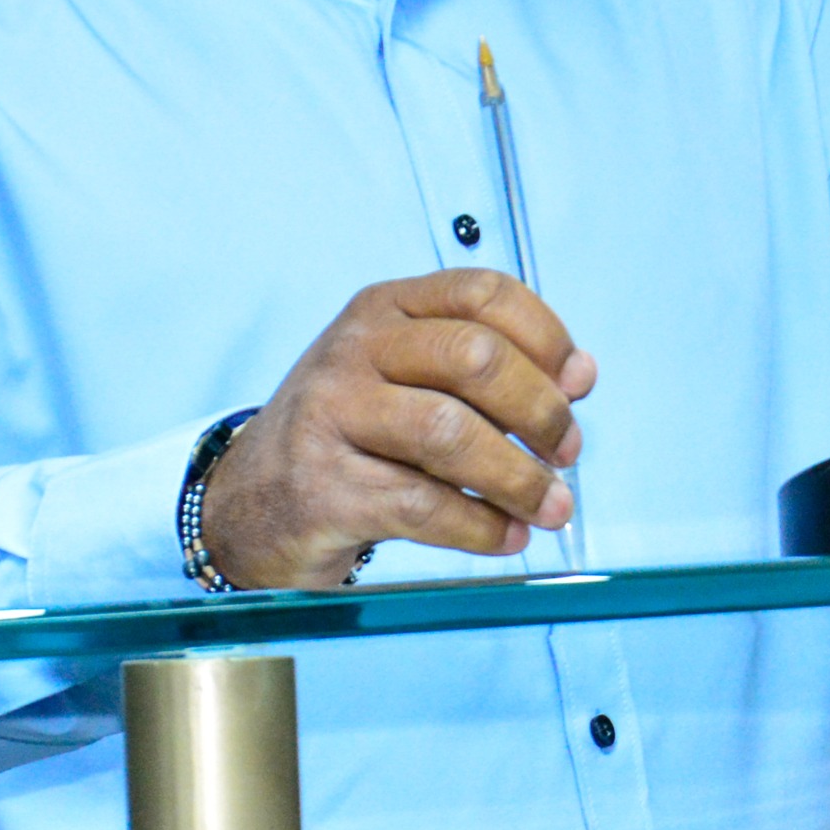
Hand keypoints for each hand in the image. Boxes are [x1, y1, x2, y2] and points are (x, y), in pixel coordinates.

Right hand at [196, 270, 598, 591]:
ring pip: (452, 435)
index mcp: (383, 309)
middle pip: (476, 358)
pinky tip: (505, 536)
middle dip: (541, 411)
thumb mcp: (406, 380)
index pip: (482, 293)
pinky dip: (481, 527)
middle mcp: (354, 351)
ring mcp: (332, 416)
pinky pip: (423, 505)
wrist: (249, 504)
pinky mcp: (324, 487)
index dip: (546, 337)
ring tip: (551, 507)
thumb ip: (486, 372)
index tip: (578, 385)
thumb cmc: (349, 438)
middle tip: (566, 453)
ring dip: (519, 478)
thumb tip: (579, 376)